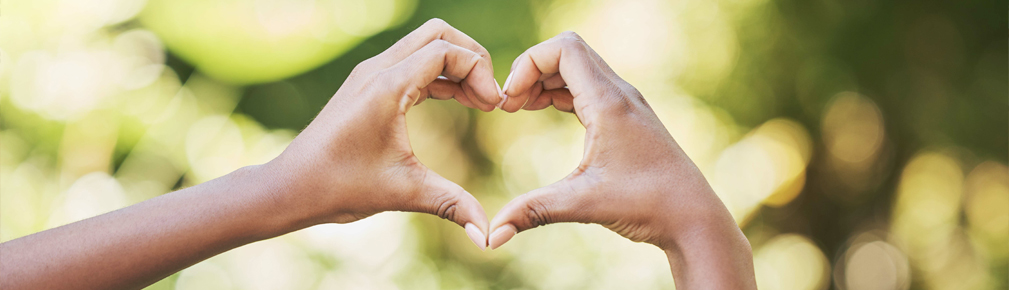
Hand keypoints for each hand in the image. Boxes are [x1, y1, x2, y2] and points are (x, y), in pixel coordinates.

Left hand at [265, 19, 501, 248]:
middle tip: (489, 97)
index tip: (493, 107)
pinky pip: (412, 64)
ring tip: (479, 103)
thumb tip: (487, 236)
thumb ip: (451, 204)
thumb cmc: (339, 187)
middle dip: (472, 58)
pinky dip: (439, 76)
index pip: (446, 51)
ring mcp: (370, 74)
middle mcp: (377, 69)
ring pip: (425, 45)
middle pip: (438, 34)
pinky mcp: (367, 85)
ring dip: (456, 67)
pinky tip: (456, 103)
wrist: (291, 188)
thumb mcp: (402, 192)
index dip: (479, 73)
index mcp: (386, 85)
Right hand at [488, 32, 755, 288]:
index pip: (563, 49)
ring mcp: (626, 104)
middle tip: (509, 106)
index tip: (510, 102)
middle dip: (531, 71)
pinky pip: (587, 86)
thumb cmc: (647, 204)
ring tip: (519, 108)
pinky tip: (544, 111)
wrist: (693, 216)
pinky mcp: (627, 117)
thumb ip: (534, 211)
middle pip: (567, 52)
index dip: (528, 65)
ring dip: (545, 80)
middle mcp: (619, 94)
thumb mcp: (584, 204)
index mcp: (609, 102)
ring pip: (577, 68)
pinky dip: (561, 91)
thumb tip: (492, 236)